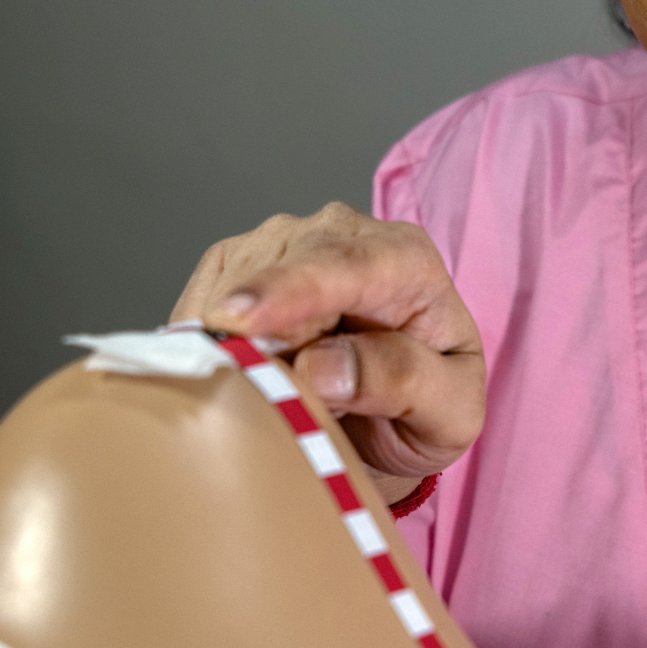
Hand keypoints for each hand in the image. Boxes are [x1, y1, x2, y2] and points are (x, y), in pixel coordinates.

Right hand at [170, 203, 484, 482]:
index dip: (289, 290)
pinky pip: (196, 307)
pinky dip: (203, 349)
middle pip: (275, 276)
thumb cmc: (426, 408)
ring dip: (230, 352)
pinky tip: (235, 379)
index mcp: (406, 260)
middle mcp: (340, 234)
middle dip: (256, 342)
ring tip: (270, 399)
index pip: (346, 265)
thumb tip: (321, 368)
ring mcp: (280, 244)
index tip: (238, 320)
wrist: (392, 413)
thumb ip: (404, 382)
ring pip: (227, 290)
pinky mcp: (233, 267)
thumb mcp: (450, 413)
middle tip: (269, 409)